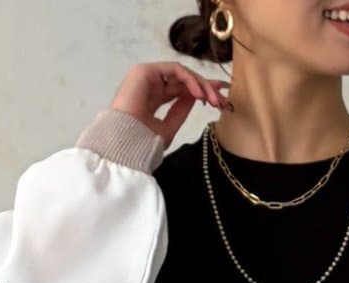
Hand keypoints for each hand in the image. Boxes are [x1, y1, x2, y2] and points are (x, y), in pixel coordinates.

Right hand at [111, 62, 231, 146]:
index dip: (201, 93)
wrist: (124, 146)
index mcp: (153, 98)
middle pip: (184, 81)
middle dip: (206, 89)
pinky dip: (189, 80)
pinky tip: (199, 94)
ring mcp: (147, 76)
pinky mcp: (145, 71)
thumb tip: (195, 97)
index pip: (181, 90)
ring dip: (201, 85)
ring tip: (213, 100)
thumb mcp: (168, 128)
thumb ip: (180, 110)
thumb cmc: (141, 143)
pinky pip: (174, 70)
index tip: (220, 101)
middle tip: (223, 101)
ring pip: (181, 74)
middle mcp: (150, 84)